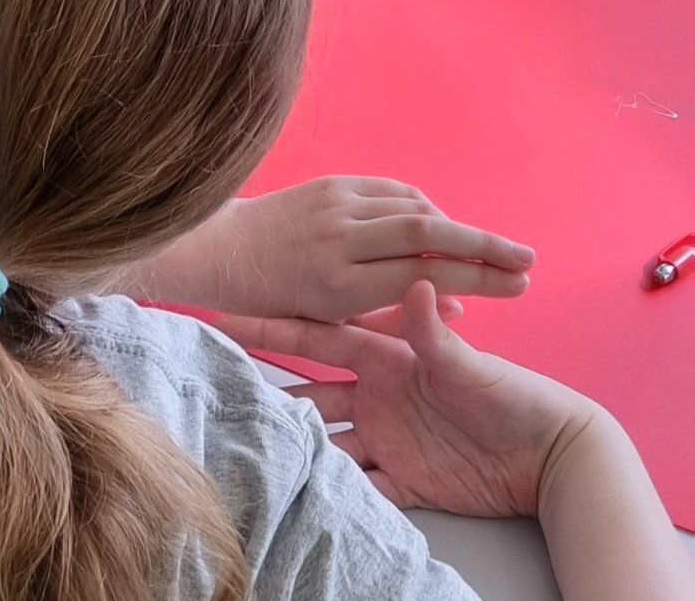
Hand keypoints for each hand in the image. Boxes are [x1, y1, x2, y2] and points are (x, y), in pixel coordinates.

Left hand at [131, 176, 531, 321]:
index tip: (519, 285)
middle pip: (428, 233)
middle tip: (527, 260)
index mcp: (340, 286)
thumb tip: (462, 304)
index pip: (427, 276)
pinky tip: (440, 226)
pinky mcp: (329, 184)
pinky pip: (391, 191)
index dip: (479, 279)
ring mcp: (333, 207)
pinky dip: (423, 207)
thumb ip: (400, 318)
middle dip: (485, 246)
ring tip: (489, 248)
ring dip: (457, 227)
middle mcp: (338, 241)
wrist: (218, 251)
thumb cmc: (279, 302)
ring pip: (413, 208)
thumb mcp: (337, 323)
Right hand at [217, 281, 601, 518]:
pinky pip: (357, 484)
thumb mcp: (469, 364)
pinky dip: (330, 487)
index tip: (226, 319)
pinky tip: (298, 487)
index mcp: (387, 360)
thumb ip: (433, 332)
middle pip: (310, 393)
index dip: (273, 329)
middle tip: (218, 388)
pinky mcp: (404, 480)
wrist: (552, 455)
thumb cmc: (514, 397)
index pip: (318, 339)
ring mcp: (387, 439)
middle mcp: (378, 397)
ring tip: (251, 444)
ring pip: (324, 440)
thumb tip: (415, 282)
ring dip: (294, 442)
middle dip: (267, 390)